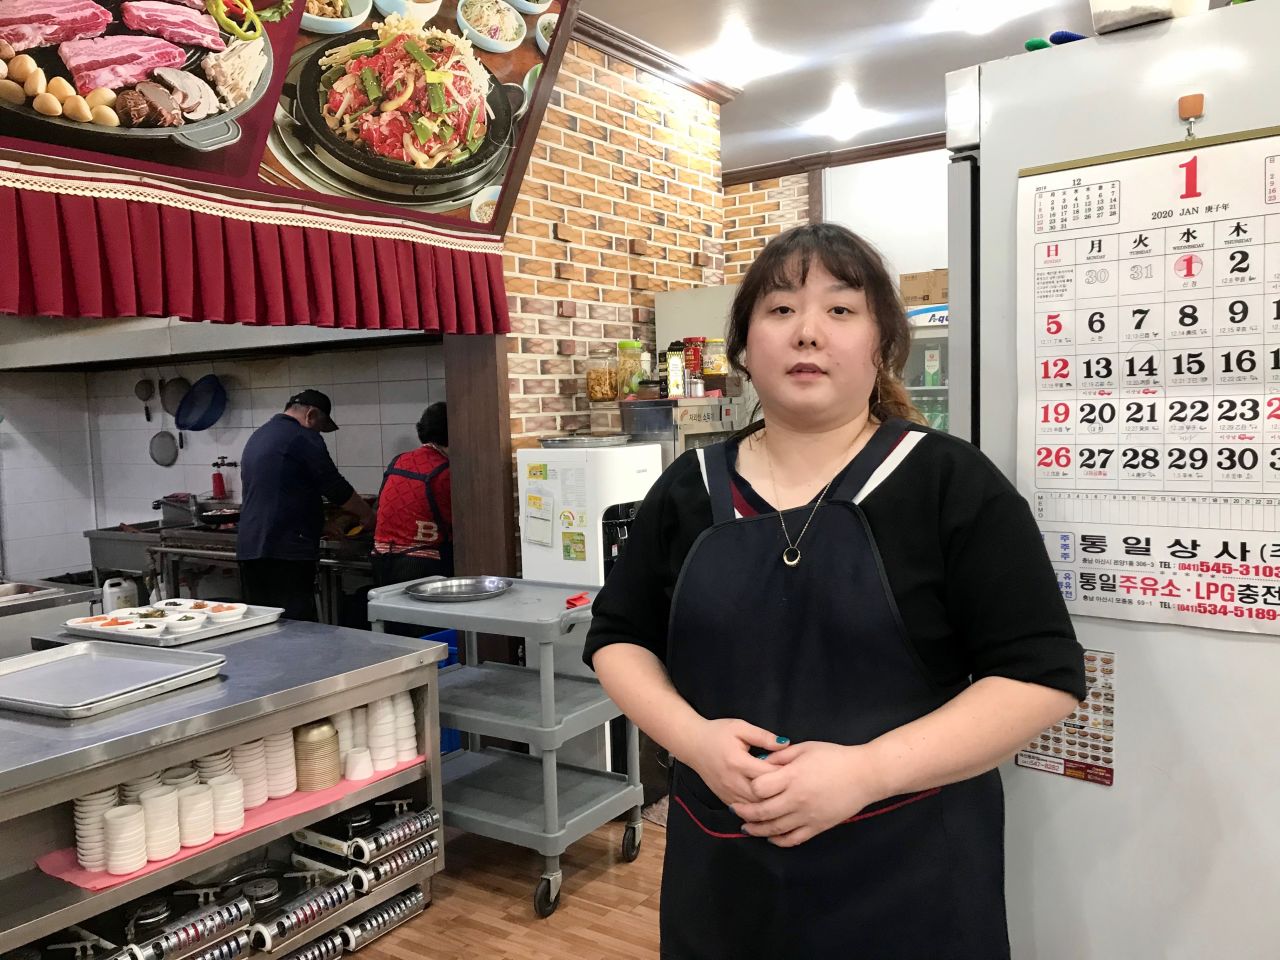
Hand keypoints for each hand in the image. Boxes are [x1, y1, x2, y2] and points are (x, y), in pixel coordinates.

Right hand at [683, 718, 787, 806]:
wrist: (692, 744)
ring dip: (770, 804)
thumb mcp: (740, 727)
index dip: (785, 774)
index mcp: (738, 762)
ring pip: (754, 807)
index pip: (767, 774)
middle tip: (795, 788)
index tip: (797, 771)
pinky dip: (758, 810)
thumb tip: (785, 744)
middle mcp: (733, 781)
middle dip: (780, 793)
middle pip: (763, 795)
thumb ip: (763, 736)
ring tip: (785, 798)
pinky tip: (769, 806)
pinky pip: (745, 810)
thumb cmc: (717, 733)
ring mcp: (728, 792)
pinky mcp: (724, 799)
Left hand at [733, 742, 886, 846]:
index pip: (759, 788)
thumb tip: (761, 763)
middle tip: (735, 810)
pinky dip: (779, 841)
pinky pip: (793, 839)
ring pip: (775, 829)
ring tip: (746, 827)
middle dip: (744, 813)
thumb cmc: (834, 757)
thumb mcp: (805, 748)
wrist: (864, 775)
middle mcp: (796, 799)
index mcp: (792, 777)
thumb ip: (781, 756)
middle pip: (762, 812)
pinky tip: (770, 837)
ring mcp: (807, 816)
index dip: (749, 787)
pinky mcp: (817, 827)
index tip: (745, 784)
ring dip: (757, 830)